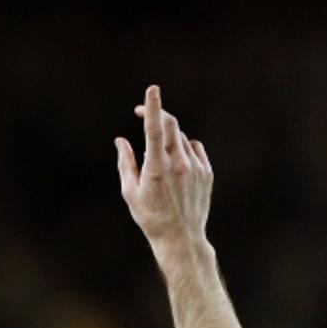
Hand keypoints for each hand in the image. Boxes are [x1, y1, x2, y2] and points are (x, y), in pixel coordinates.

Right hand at [115, 85, 212, 263]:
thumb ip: (125, 162)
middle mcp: (178, 164)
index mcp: (156, 168)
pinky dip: (184, 147)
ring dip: (168, 137)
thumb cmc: (150, 217)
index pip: (154, 129)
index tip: (152, 89)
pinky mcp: (206, 172)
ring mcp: (195, 167)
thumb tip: (120, 140)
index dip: (153, 107)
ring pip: (181, 137)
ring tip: (158, 156)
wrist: (181, 238)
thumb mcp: (130, 192)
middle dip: (158, 114)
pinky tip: (176, 162)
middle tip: (144, 114)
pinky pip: (195, 148)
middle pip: (171, 124)